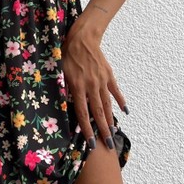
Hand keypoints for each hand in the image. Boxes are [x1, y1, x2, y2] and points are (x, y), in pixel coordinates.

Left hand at [61, 23, 126, 149]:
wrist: (82, 38)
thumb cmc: (66, 55)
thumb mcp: (59, 72)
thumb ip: (63, 89)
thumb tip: (64, 106)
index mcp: (77, 87)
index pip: (82, 113)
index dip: (87, 129)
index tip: (91, 143)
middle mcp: (91, 86)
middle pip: (97, 112)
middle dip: (103, 130)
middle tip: (108, 145)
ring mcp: (102, 81)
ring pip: (107, 104)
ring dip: (110, 119)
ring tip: (114, 132)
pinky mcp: (108, 75)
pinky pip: (115, 91)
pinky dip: (120, 101)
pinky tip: (124, 111)